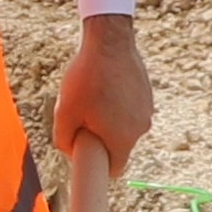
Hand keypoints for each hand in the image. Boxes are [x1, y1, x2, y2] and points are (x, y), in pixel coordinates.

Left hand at [50, 16, 153, 176]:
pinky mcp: (148, 94)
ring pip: (124, 126)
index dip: (98, 165)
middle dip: (100, 138)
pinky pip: (130, 109)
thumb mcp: (64, 112)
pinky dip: (119, 104)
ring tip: (94, 96)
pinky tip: (105, 85)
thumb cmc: (86, 78)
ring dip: (109, 119)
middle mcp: (140, 129)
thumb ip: (64, 140)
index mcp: (122, 139)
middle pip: (118, 146)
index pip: (114, 169)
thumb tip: (70, 150)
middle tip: (83, 117)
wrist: (109, 41)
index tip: (87, 154)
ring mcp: (147, 110)